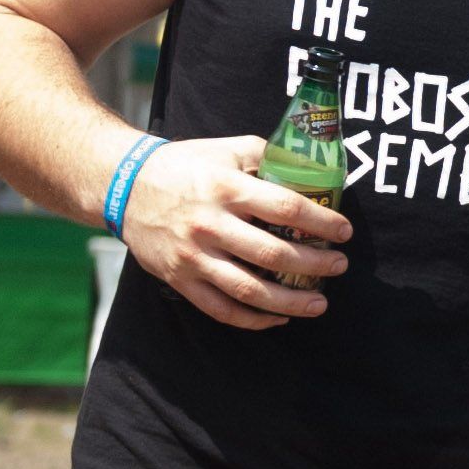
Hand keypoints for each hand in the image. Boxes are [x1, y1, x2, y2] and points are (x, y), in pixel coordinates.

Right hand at [121, 131, 349, 332]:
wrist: (125, 186)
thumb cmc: (183, 165)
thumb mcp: (225, 149)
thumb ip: (265, 155)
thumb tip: (309, 168)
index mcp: (226, 188)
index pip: (286, 208)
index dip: (322, 222)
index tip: (344, 232)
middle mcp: (210, 225)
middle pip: (273, 253)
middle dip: (315, 263)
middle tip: (339, 266)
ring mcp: (194, 256)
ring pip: (250, 289)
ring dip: (290, 301)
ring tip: (319, 303)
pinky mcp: (181, 279)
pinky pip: (222, 310)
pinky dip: (254, 319)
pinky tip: (278, 317)